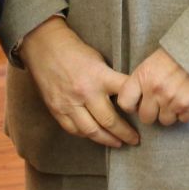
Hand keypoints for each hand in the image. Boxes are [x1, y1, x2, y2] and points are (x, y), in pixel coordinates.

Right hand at [18, 17, 139, 148]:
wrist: (44, 47)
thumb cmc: (75, 51)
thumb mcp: (99, 60)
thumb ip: (110, 79)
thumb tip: (127, 95)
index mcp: (99, 76)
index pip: (125, 95)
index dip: (137, 107)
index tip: (144, 114)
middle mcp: (85, 92)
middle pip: (109, 121)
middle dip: (125, 133)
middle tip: (134, 140)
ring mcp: (69, 103)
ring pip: (91, 131)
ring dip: (107, 140)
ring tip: (118, 143)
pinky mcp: (56, 109)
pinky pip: (74, 130)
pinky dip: (86, 135)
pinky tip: (95, 136)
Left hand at [117, 48, 188, 126]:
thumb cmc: (175, 55)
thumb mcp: (151, 63)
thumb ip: (140, 81)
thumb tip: (130, 97)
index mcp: (143, 76)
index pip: (125, 103)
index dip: (131, 105)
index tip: (138, 103)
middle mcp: (155, 90)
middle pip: (145, 117)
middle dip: (153, 112)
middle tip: (161, 101)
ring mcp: (171, 99)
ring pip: (165, 120)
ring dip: (171, 113)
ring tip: (177, 97)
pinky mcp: (188, 105)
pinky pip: (183, 119)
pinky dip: (186, 112)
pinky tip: (188, 98)